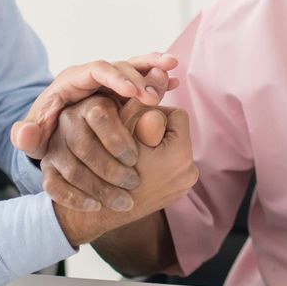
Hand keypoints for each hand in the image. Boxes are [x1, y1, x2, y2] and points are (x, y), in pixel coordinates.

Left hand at [10, 53, 178, 158]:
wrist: (54, 132)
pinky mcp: (121, 89)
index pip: (94, 71)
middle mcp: (92, 76)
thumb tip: (22, 133)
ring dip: (152, 67)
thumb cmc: (45, 135)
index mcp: (71, 82)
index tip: (132, 91)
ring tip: (173, 68)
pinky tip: (175, 78)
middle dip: (138, 79)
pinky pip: (141, 76)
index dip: (114, 78)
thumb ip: (26, 136)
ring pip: (132, 66)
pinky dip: (156, 75)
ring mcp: (108, 81)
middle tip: (154, 99)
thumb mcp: (34, 139)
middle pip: (118, 67)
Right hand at [50, 107, 196, 246]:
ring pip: (173, 149)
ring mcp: (184, 186)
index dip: (153, 113)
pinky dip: (157, 163)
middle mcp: (188, 172)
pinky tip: (138, 165)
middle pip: (175, 133)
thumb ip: (140, 104)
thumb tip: (160, 73)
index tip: (135, 121)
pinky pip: (171, 167)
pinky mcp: (177, 194)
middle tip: (132, 134)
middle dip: (155, 130)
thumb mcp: (120, 129)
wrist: (98, 212)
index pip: (176, 115)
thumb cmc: (103, 166)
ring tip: (133, 150)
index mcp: (179, 154)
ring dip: (156, 146)